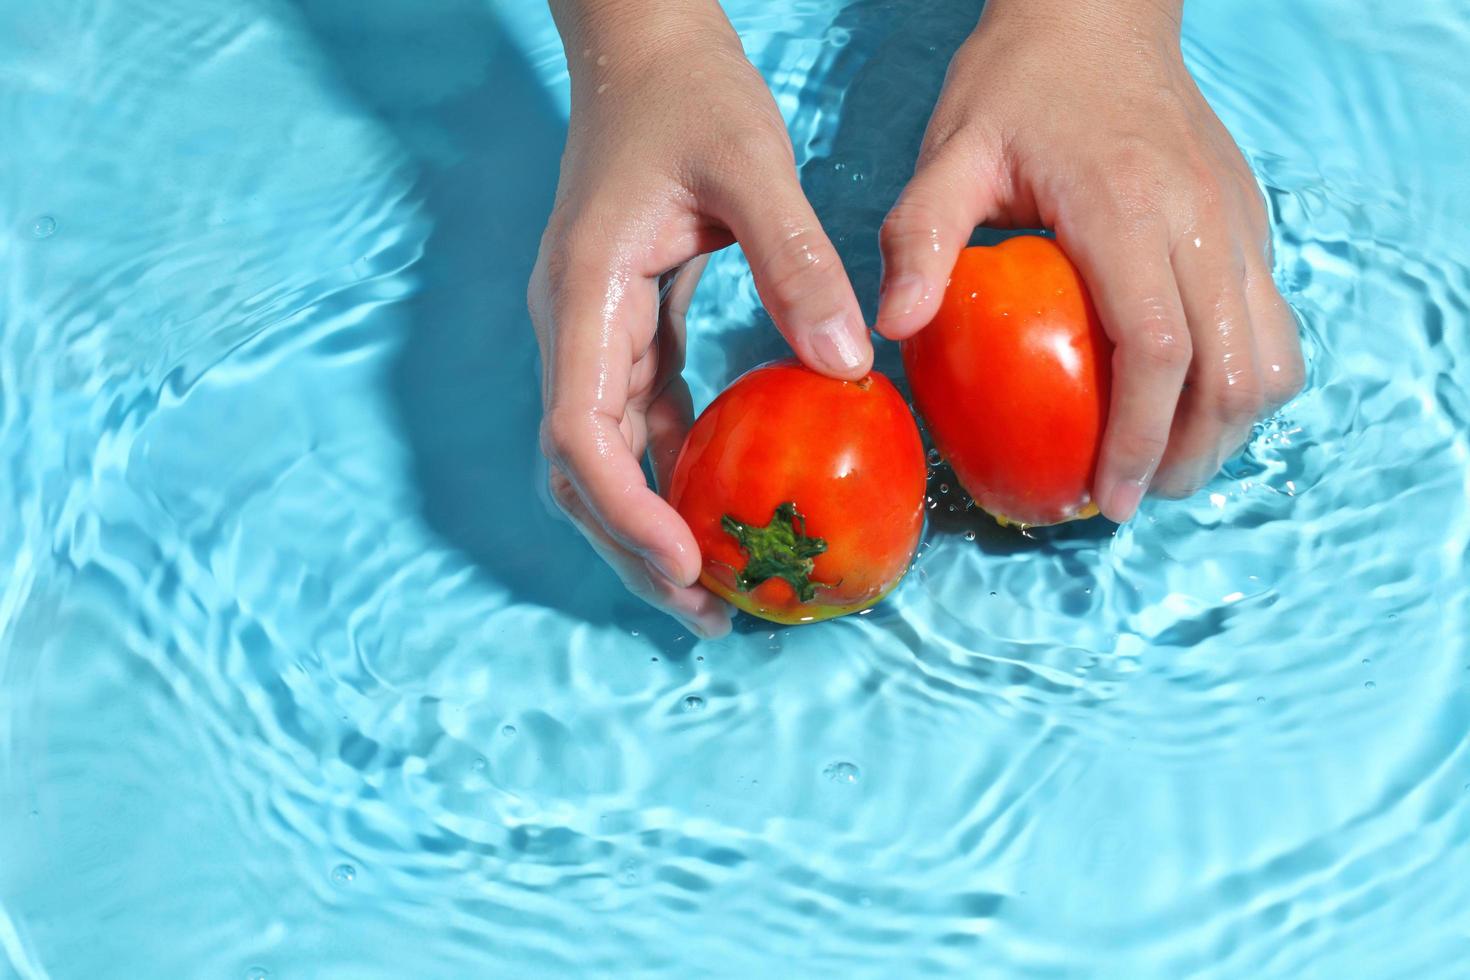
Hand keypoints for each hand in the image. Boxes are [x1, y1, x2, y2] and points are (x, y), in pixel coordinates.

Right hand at [529, 0, 871, 634]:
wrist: (643, 49)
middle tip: (707, 612)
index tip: (686, 562)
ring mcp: (594, 332)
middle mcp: (574, 328)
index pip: (579, 432)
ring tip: (714, 588)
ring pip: (603, 458)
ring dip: (647, 526)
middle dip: (632, 549)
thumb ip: (795, 258)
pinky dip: (671, 475)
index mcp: (585, 295)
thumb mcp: (751, 164)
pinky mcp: (626, 328)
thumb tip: (846, 365)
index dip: (625, 509)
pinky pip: (638, 422)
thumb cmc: (689, 95)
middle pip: (578, 471)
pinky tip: (721, 506)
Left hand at [874, 0, 1304, 521]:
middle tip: (1135, 497)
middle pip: (1234, 371)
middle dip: (1191, 455)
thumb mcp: (949, 151)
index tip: (1108, 496)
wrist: (1099, 13)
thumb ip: (920, 238)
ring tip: (1166, 461)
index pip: (1160, 349)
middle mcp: (1204, 220)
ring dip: (1229, 427)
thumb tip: (894, 332)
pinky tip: (1186, 400)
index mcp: (1129, 209)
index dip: (1141, 438)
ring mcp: (1239, 221)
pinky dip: (1241, 381)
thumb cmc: (1015, 88)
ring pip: (1273, 356)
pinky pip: (1272, 323)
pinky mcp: (1252, 222)